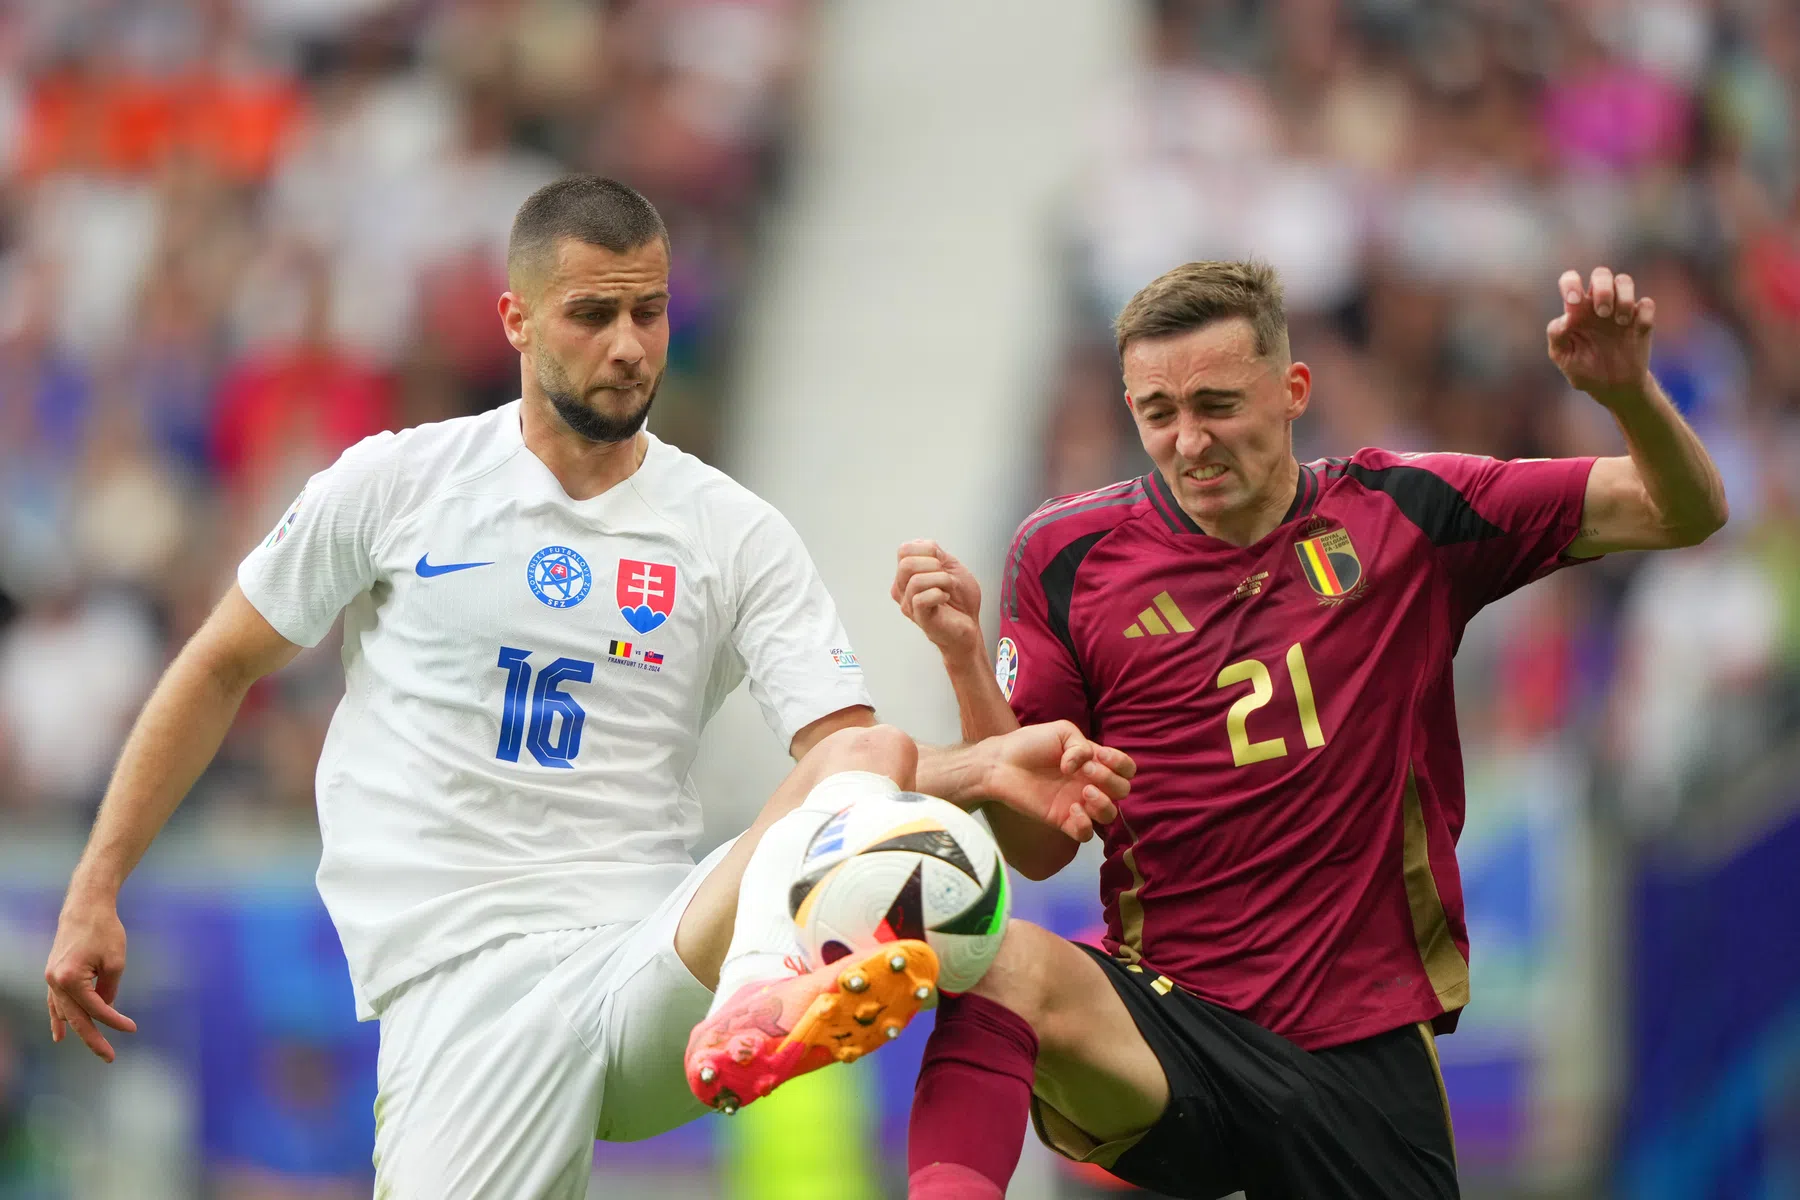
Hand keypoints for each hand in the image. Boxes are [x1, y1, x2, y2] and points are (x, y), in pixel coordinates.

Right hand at [44, 895, 135, 1061]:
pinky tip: (59, 1034)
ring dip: (78, 1031)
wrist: (84, 908)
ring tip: (94, 1049)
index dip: (114, 1021)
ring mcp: (51, 980)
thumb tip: (106, 1009)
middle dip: (93, 1039)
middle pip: (76, 1018)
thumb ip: (109, 989)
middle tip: (109, 1057)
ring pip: (64, 1013)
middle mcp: (55, 983)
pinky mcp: (52, 976)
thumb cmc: (104, 931)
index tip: (132, 1029)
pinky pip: (54, 1004)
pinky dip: (57, 1019)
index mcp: (70, 979)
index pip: (96, 1008)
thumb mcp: (115, 962)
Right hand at [892, 540, 982, 657]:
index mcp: (907, 574)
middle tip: (946, 576)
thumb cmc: (959, 599)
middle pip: (906, 563)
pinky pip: (921, 598)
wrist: (970, 624)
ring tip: (949, 589)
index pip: (904, 549)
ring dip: (941, 580)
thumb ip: (936, 554)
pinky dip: (940, 593)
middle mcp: (902, 589)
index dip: (928, 550)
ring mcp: (908, 604)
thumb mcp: (951, 567)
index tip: (942, 563)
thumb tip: (925, 547)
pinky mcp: (919, 617)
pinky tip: (946, 598)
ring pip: (916, 580)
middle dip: (934, 564)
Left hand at [975, 721, 1133, 841]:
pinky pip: (1085, 834)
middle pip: (1123, 790)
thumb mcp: (1061, 732)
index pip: (1125, 769)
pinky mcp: (1062, 821)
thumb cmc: (1030, 744)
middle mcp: (1089, 783)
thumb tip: (1082, 767)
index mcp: (1093, 762)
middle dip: (1110, 779)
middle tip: (1086, 771)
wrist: (1000, 763)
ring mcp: (1077, 803)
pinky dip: (1085, 824)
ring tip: (1084, 791)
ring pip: (1110, 815)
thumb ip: (1080, 745)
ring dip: (1104, 803)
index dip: (1121, 764)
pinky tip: (1071, 810)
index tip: (1100, 754)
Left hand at [1547, 266, 1655, 405]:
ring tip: (1620, 322)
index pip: (1571, 280)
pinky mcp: (1642, 321)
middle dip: (1603, 288)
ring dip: (1624, 297)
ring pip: (1624, 281)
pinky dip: (1643, 313)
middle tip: (1602, 313)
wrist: (1612, 389)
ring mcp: (1621, 310)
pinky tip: (1637, 329)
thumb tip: (1564, 319)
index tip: (1573, 302)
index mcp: (1576, 310)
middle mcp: (1598, 304)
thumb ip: (1557, 336)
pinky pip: (1646, 304)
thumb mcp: (1563, 357)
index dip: (1571, 283)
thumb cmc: (1583, 370)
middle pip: (1601, 274)